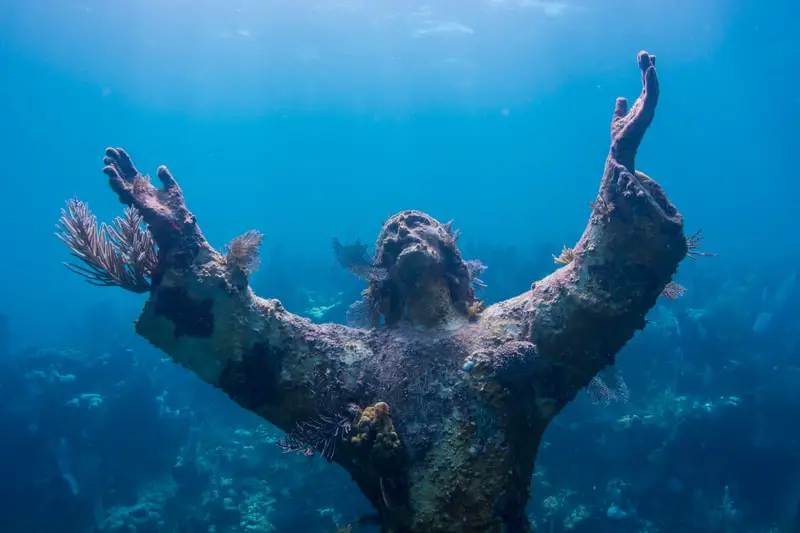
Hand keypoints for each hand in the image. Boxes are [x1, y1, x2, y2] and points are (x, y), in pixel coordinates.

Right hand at [102, 147, 195, 249]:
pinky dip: (117, 183)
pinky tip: (111, 174)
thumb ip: (165, 178)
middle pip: (123, 176)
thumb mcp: (172, 188)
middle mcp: (138, 192)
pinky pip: (124, 192)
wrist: (179, 220)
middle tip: (107, 152)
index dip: (124, 161)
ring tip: (107, 164)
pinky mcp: (136, 203)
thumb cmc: (177, 207)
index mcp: (145, 188)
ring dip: (113, 174)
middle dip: (115, 164)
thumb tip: (161, 167)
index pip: (131, 172)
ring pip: (120, 184)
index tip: (117, 150)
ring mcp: (136, 198)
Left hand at [610, 51, 659, 169]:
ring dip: (650, 72)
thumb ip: (620, 107)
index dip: (646, 72)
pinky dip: (651, 82)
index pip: (646, 85)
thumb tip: (621, 98)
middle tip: (644, 53)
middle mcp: (647, 106)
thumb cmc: (621, 136)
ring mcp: (648, 109)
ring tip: (647, 58)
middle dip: (648, 67)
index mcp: (642, 105)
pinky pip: (651, 95)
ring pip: (652, 87)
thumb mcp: (618, 117)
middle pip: (650, 83)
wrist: (619, 149)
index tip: (645, 58)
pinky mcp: (646, 113)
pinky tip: (649, 70)